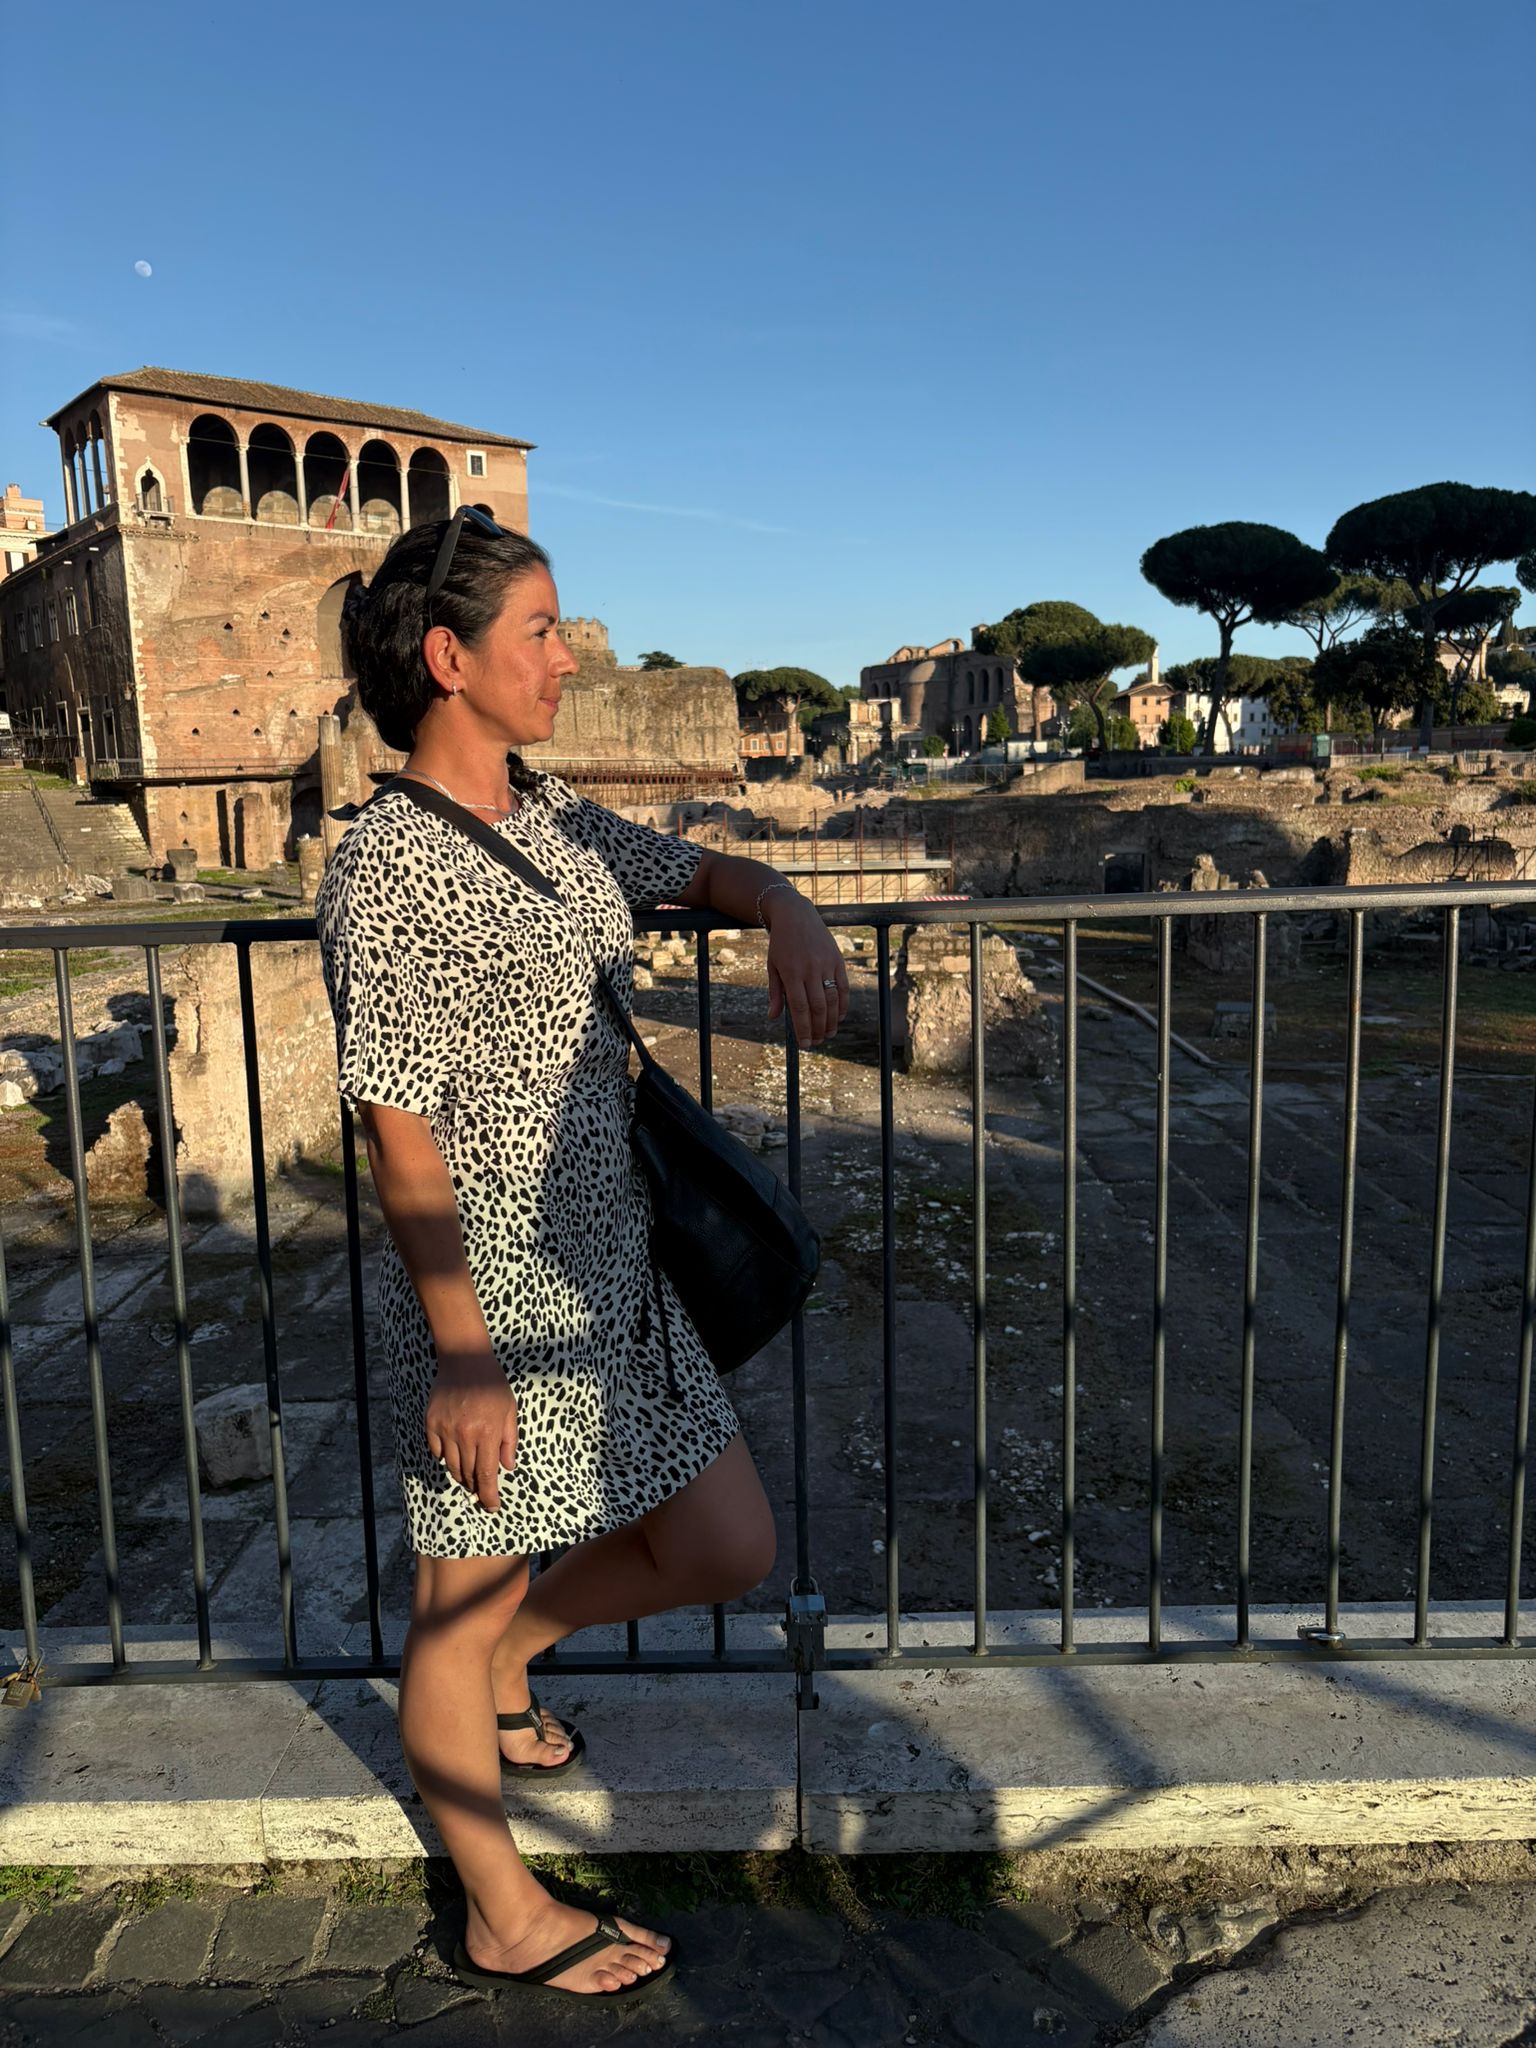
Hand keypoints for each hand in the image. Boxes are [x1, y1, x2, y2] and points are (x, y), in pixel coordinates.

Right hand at [425, 1354, 518, 1512]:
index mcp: (487, 1432)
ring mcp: (445, 1429)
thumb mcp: (510, 1411)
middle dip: (475, 1486)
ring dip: (460, 1475)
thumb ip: (509, 1441)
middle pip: (467, 1473)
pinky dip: (444, 1458)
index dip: (489, 1494)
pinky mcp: (431, 1423)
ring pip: (451, 1466)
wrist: (465, 1360)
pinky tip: (452, 1455)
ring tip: (468, 1476)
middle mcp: (465, 1434)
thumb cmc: (492, 1384)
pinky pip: (436, 1451)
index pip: (486, 1474)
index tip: (492, 1507)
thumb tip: (507, 1468)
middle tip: (481, 1490)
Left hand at [764, 892, 849, 1046]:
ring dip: (831, 1021)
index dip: (803, 1029)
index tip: (805, 1044)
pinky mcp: (838, 960)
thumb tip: (774, 1017)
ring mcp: (826, 964)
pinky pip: (844, 987)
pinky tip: (838, 1017)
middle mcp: (810, 969)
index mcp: (791, 973)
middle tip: (817, 1042)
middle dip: (818, 1029)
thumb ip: (775, 993)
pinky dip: (843, 1005)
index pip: (800, 1008)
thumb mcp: (772, 966)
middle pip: (818, 1008)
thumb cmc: (780, 944)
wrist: (795, 915)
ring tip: (828, 1034)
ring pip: (833, 1000)